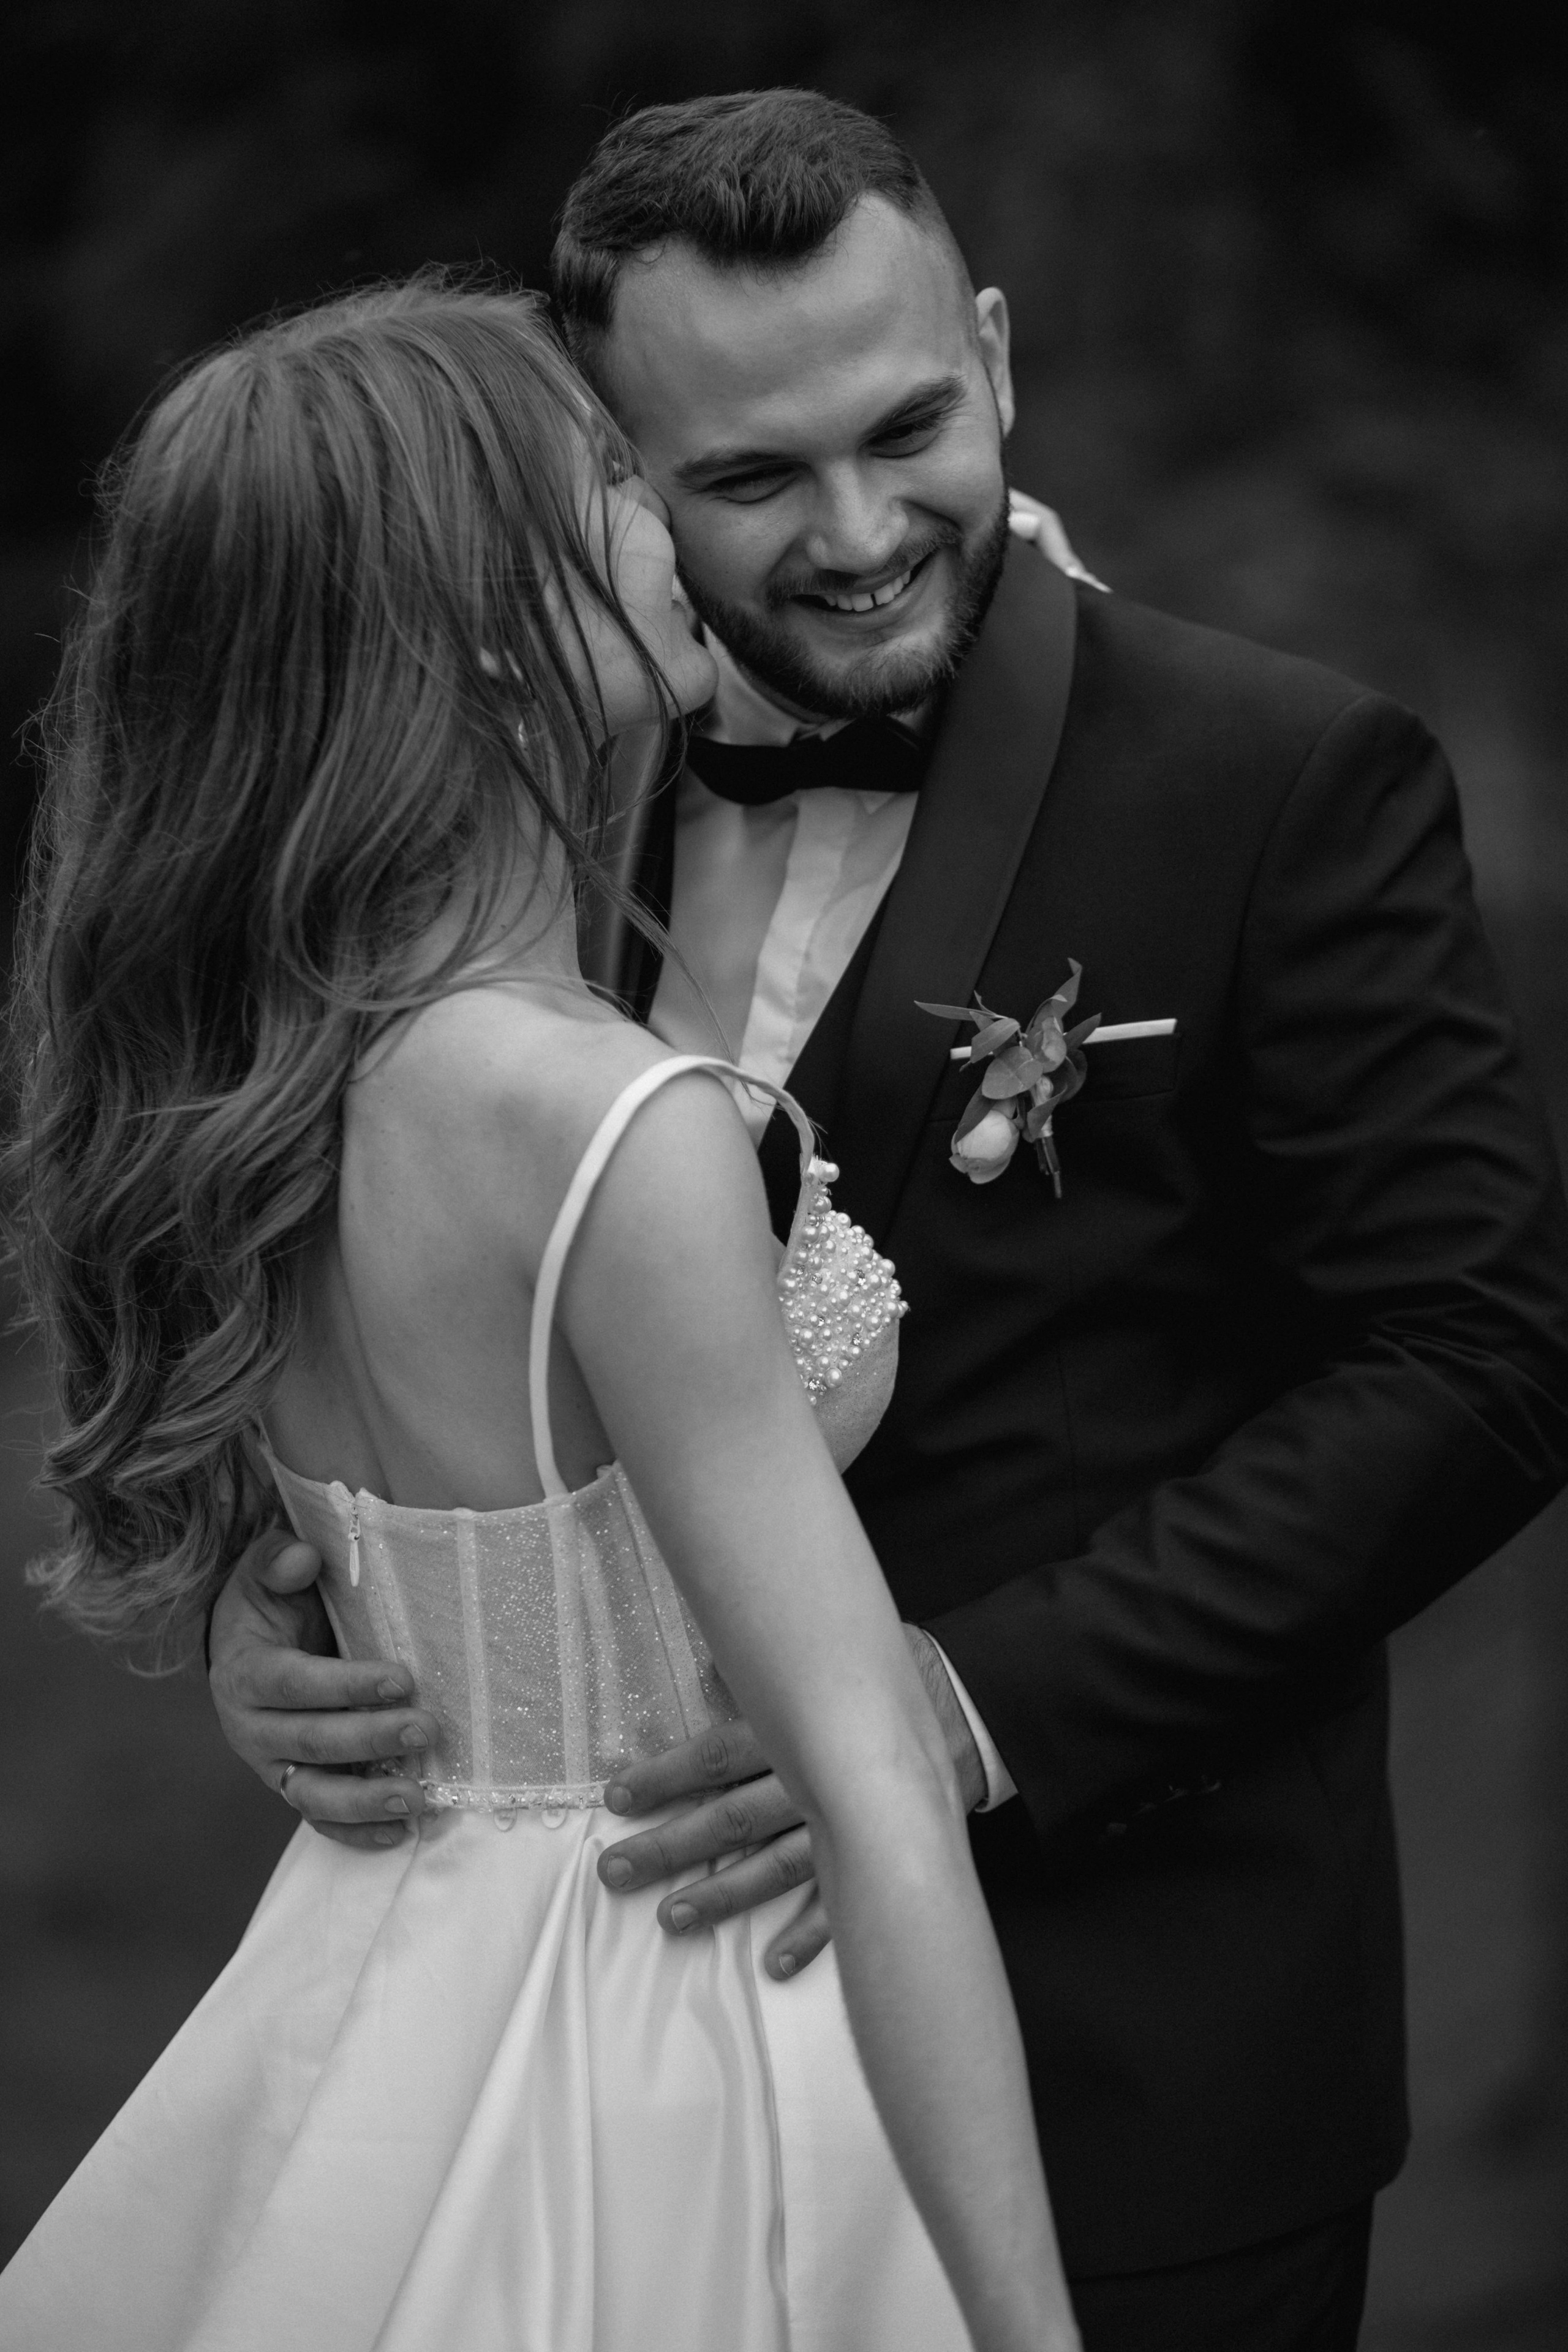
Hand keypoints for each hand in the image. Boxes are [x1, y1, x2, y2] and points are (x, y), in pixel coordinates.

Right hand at [207, 1526, 439, 1848]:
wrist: (248, 1644)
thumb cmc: (270, 1602)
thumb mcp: (264, 1571)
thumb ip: (278, 1560)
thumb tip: (302, 1559)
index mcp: (245, 1672)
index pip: (295, 1684)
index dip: (346, 1684)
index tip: (401, 1679)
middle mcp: (252, 1727)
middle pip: (311, 1742)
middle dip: (369, 1739)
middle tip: (426, 1730)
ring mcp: (272, 1765)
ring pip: (313, 1794)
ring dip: (365, 1801)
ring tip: (418, 1801)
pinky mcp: (294, 1787)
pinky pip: (321, 1818)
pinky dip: (356, 1831)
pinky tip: (399, 1833)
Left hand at [595, 1625, 987, 1977]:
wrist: (976, 1709)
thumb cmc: (894, 1679)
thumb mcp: (833, 1660)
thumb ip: (770, 1673)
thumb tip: (710, 1670)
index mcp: (801, 1730)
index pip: (719, 1756)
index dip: (667, 1777)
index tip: (617, 1798)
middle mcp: (819, 1783)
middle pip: (733, 1818)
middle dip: (671, 1846)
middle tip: (615, 1871)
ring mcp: (854, 1827)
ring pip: (776, 1867)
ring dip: (724, 1895)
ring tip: (673, 1919)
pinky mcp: (887, 1858)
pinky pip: (845, 1905)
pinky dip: (810, 1936)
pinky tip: (773, 1964)